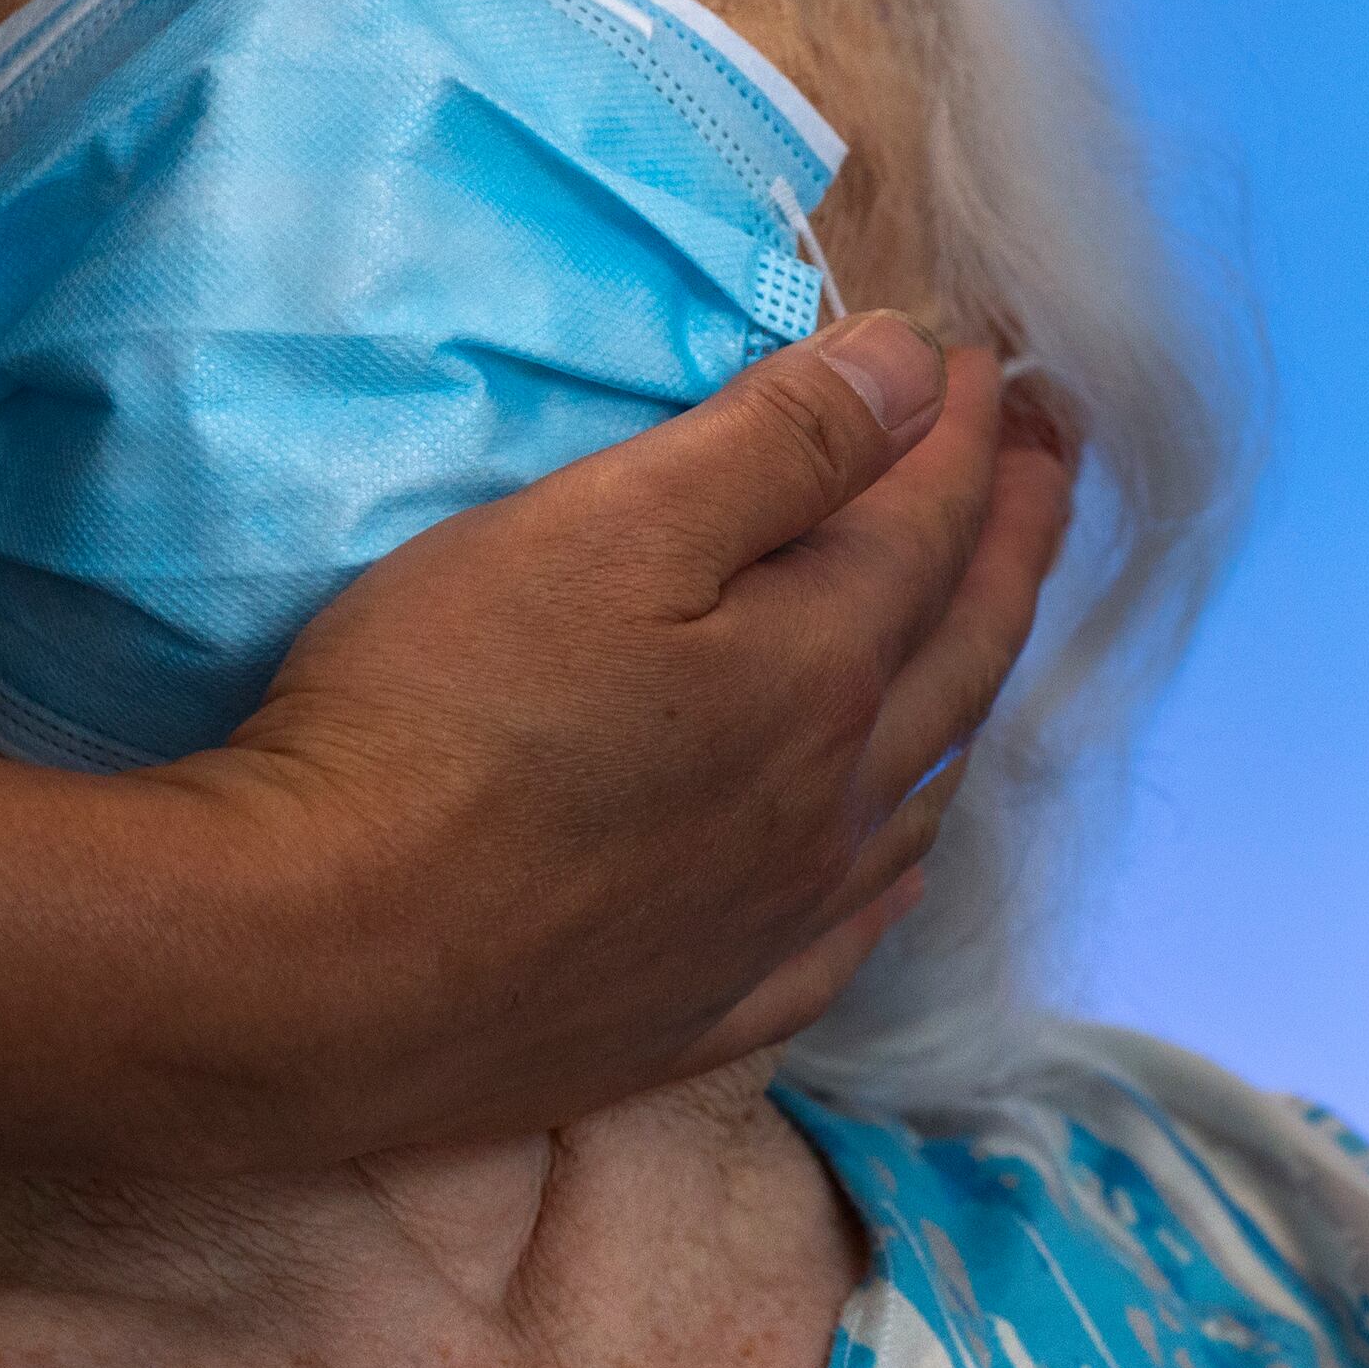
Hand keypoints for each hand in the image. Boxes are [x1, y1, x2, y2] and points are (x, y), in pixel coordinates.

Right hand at [198, 314, 1070, 1151]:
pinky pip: (845, 935)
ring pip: (920, 791)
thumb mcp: (605, 530)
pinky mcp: (693, 1013)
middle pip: (960, 649)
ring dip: (972, 688)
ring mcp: (768, 920)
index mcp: (817, 669)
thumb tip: (916, 373)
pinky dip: (893, 869)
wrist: (313, 970)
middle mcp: (826, 802)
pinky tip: (896, 859)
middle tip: (1055, 452)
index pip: (926, 521)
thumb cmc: (438, 720)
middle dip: (1015, 535)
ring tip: (993, 626)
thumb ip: (779, 448)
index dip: (964, 426)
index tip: (987, 354)